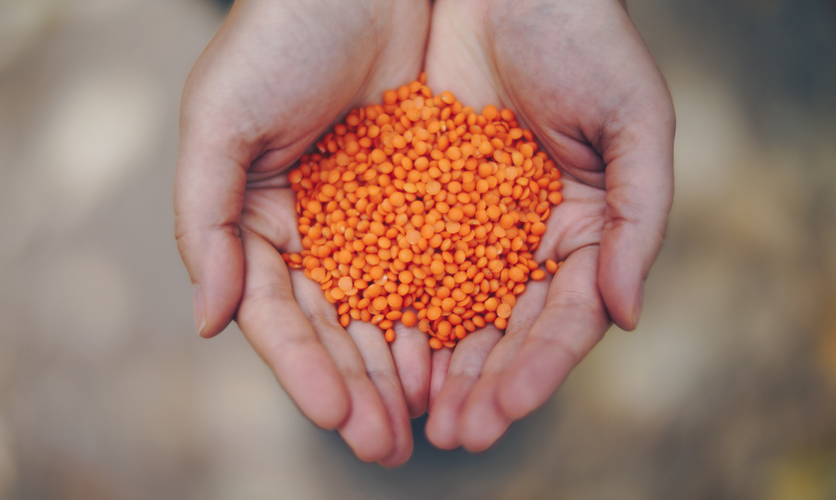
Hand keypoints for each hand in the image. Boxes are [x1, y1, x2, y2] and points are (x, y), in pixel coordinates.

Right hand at [173, 0, 430, 465]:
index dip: (304, 369)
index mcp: (260, 222)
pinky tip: (463, 354)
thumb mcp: (219, 121)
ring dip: (408, 368)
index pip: (281, 315)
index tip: (336, 416)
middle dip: (363, 389)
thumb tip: (208, 322)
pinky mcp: (429, 196)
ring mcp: (374, 218)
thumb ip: (205, 221)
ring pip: (392, 308)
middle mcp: (317, 231)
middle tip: (390, 447)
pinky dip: (449, 311)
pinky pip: (441, 265)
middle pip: (340, 327)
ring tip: (432, 422)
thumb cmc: (277, 35)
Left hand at [421, 0, 674, 450]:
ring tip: (408, 413)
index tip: (502, 410)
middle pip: (501, 329)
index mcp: (584, 231)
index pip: (563, 319)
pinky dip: (389, 305)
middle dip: (478, 385)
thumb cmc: (582, 37)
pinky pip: (399, 260)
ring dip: (431, 365)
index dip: (536, 369)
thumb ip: (641, 221)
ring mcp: (469, 223)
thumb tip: (628, 316)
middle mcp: (524, 239)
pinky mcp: (416, 198)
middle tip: (451, 437)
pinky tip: (374, 346)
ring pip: (448, 308)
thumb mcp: (635, 121)